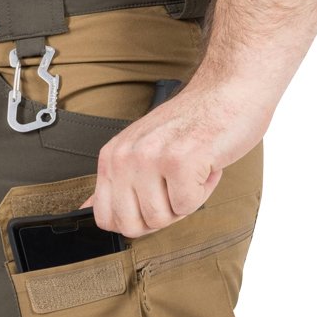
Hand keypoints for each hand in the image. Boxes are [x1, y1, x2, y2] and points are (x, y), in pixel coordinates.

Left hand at [79, 78, 272, 237]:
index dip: (134, 220)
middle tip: (176, 187)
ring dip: (185, 201)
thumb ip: (116, 183)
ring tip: (192, 171)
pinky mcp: (179, 161)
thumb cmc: (192, 124)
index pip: (104, 218)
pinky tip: (205, 165)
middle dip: (160, 216)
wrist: (230, 90)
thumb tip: (86, 209)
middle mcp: (125, 157)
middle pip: (131, 225)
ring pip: (161, 219)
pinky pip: (187, 206)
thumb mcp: (141, 150)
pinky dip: (203, 192)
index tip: (154, 200)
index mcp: (112, 157)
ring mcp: (150, 158)